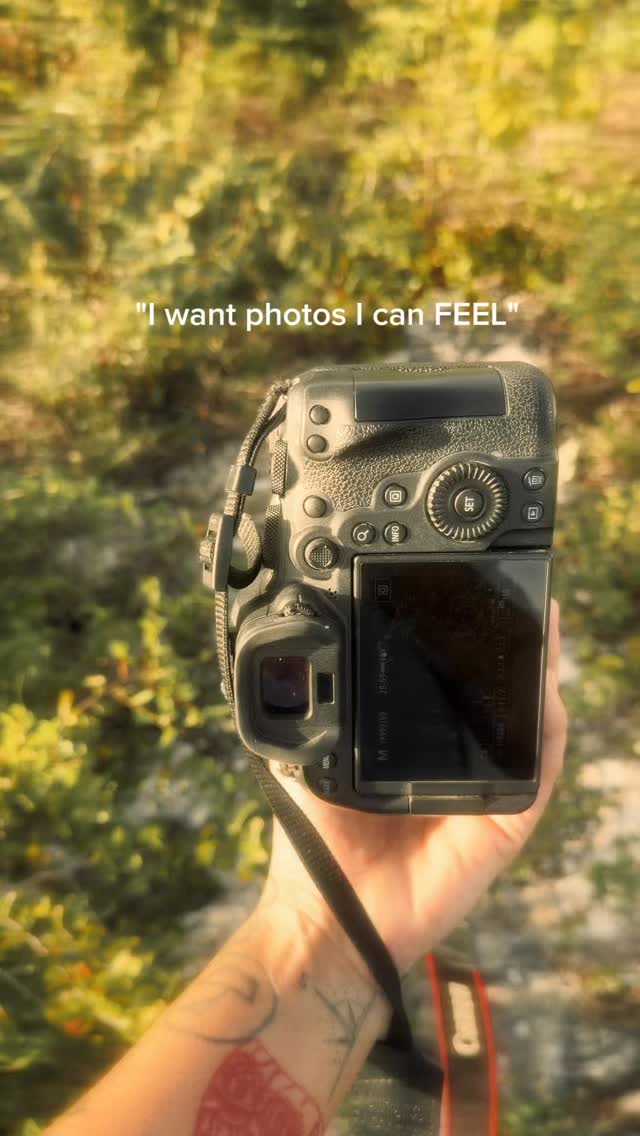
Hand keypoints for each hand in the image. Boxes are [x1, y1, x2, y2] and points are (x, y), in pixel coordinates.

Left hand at [265, 598, 566, 973]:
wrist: (329, 913)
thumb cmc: (319, 839)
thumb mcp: (314, 756)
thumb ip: (321, 711)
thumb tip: (312, 651)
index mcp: (416, 747)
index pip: (453, 687)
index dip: (467, 645)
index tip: (466, 596)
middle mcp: (459, 764)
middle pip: (499, 698)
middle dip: (513, 647)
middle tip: (520, 596)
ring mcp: (486, 792)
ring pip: (529, 725)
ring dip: (540, 675)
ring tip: (543, 624)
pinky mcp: (506, 824)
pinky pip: (540, 773)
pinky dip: (548, 731)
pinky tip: (548, 691)